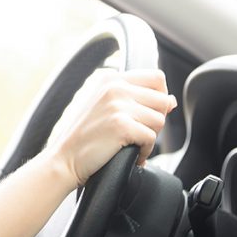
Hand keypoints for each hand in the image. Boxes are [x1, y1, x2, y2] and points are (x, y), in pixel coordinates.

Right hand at [46, 68, 176, 187]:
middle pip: (162, 100)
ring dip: (150, 137)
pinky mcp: (121, 125)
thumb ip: (136, 98)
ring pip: (159, 120)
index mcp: (111, 78)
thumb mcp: (105, 106)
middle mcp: (115, 86)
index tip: (148, 114)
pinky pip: (151, 138)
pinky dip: (145, 152)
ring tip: (132, 144)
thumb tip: (171, 100)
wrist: (64, 158)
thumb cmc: (85, 136)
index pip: (156, 77)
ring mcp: (117, 105)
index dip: (159, 97)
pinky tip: (132, 155)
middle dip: (155, 121)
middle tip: (137, 133)